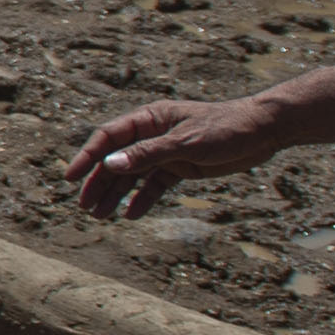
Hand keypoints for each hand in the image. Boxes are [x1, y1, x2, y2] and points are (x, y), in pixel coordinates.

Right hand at [67, 96, 284, 216]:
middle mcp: (153, 135)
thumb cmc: (226, 128)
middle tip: (84, 206)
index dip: (88, 156)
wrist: (263, 132)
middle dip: (99, 182)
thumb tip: (111, 164)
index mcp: (149, 118)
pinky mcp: (181, 167)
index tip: (70, 177)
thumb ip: (148, 154)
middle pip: (117, 159)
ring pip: (133, 175)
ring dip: (117, 194)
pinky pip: (155, 185)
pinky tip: (132, 215)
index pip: (109, 137)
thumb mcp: (185, 143)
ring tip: (101, 216)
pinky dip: (143, 199)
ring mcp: (166, 152)